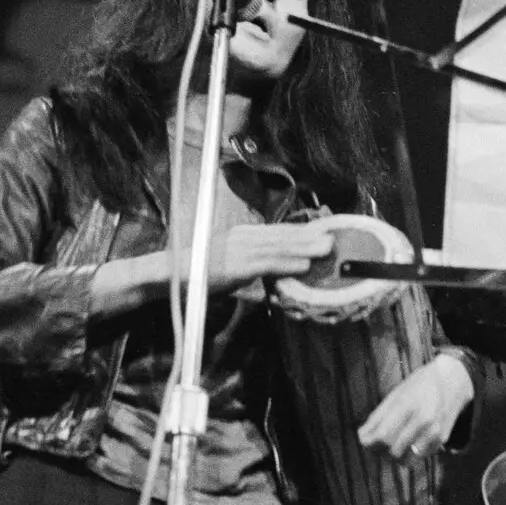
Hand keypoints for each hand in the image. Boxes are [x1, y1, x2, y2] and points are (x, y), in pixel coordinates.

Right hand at [205, 219, 343, 294]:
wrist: (172, 273)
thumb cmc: (199, 272)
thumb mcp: (230, 264)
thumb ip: (252, 265)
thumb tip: (275, 272)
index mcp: (242, 234)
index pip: (277, 231)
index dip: (301, 231)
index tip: (321, 231)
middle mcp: (243, 237)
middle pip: (283, 236)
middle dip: (310, 237)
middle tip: (333, 238)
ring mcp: (240, 249)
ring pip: (280, 247)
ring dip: (306, 248)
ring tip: (327, 249)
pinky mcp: (237, 265)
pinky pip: (268, 264)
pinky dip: (287, 264)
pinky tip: (304, 265)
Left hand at [359, 355, 474, 458]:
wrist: (452, 381)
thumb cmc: (418, 386)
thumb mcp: (395, 395)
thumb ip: (377, 417)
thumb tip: (362, 438)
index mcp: (407, 406)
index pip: (383, 436)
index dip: (369, 443)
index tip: (364, 441)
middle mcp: (423, 421)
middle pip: (393, 451)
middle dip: (379, 451)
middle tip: (375, 444)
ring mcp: (434, 432)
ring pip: (406, 460)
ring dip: (393, 457)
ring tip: (388, 446)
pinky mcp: (441, 439)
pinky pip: (417, 457)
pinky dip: (408, 454)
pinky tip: (405, 442)